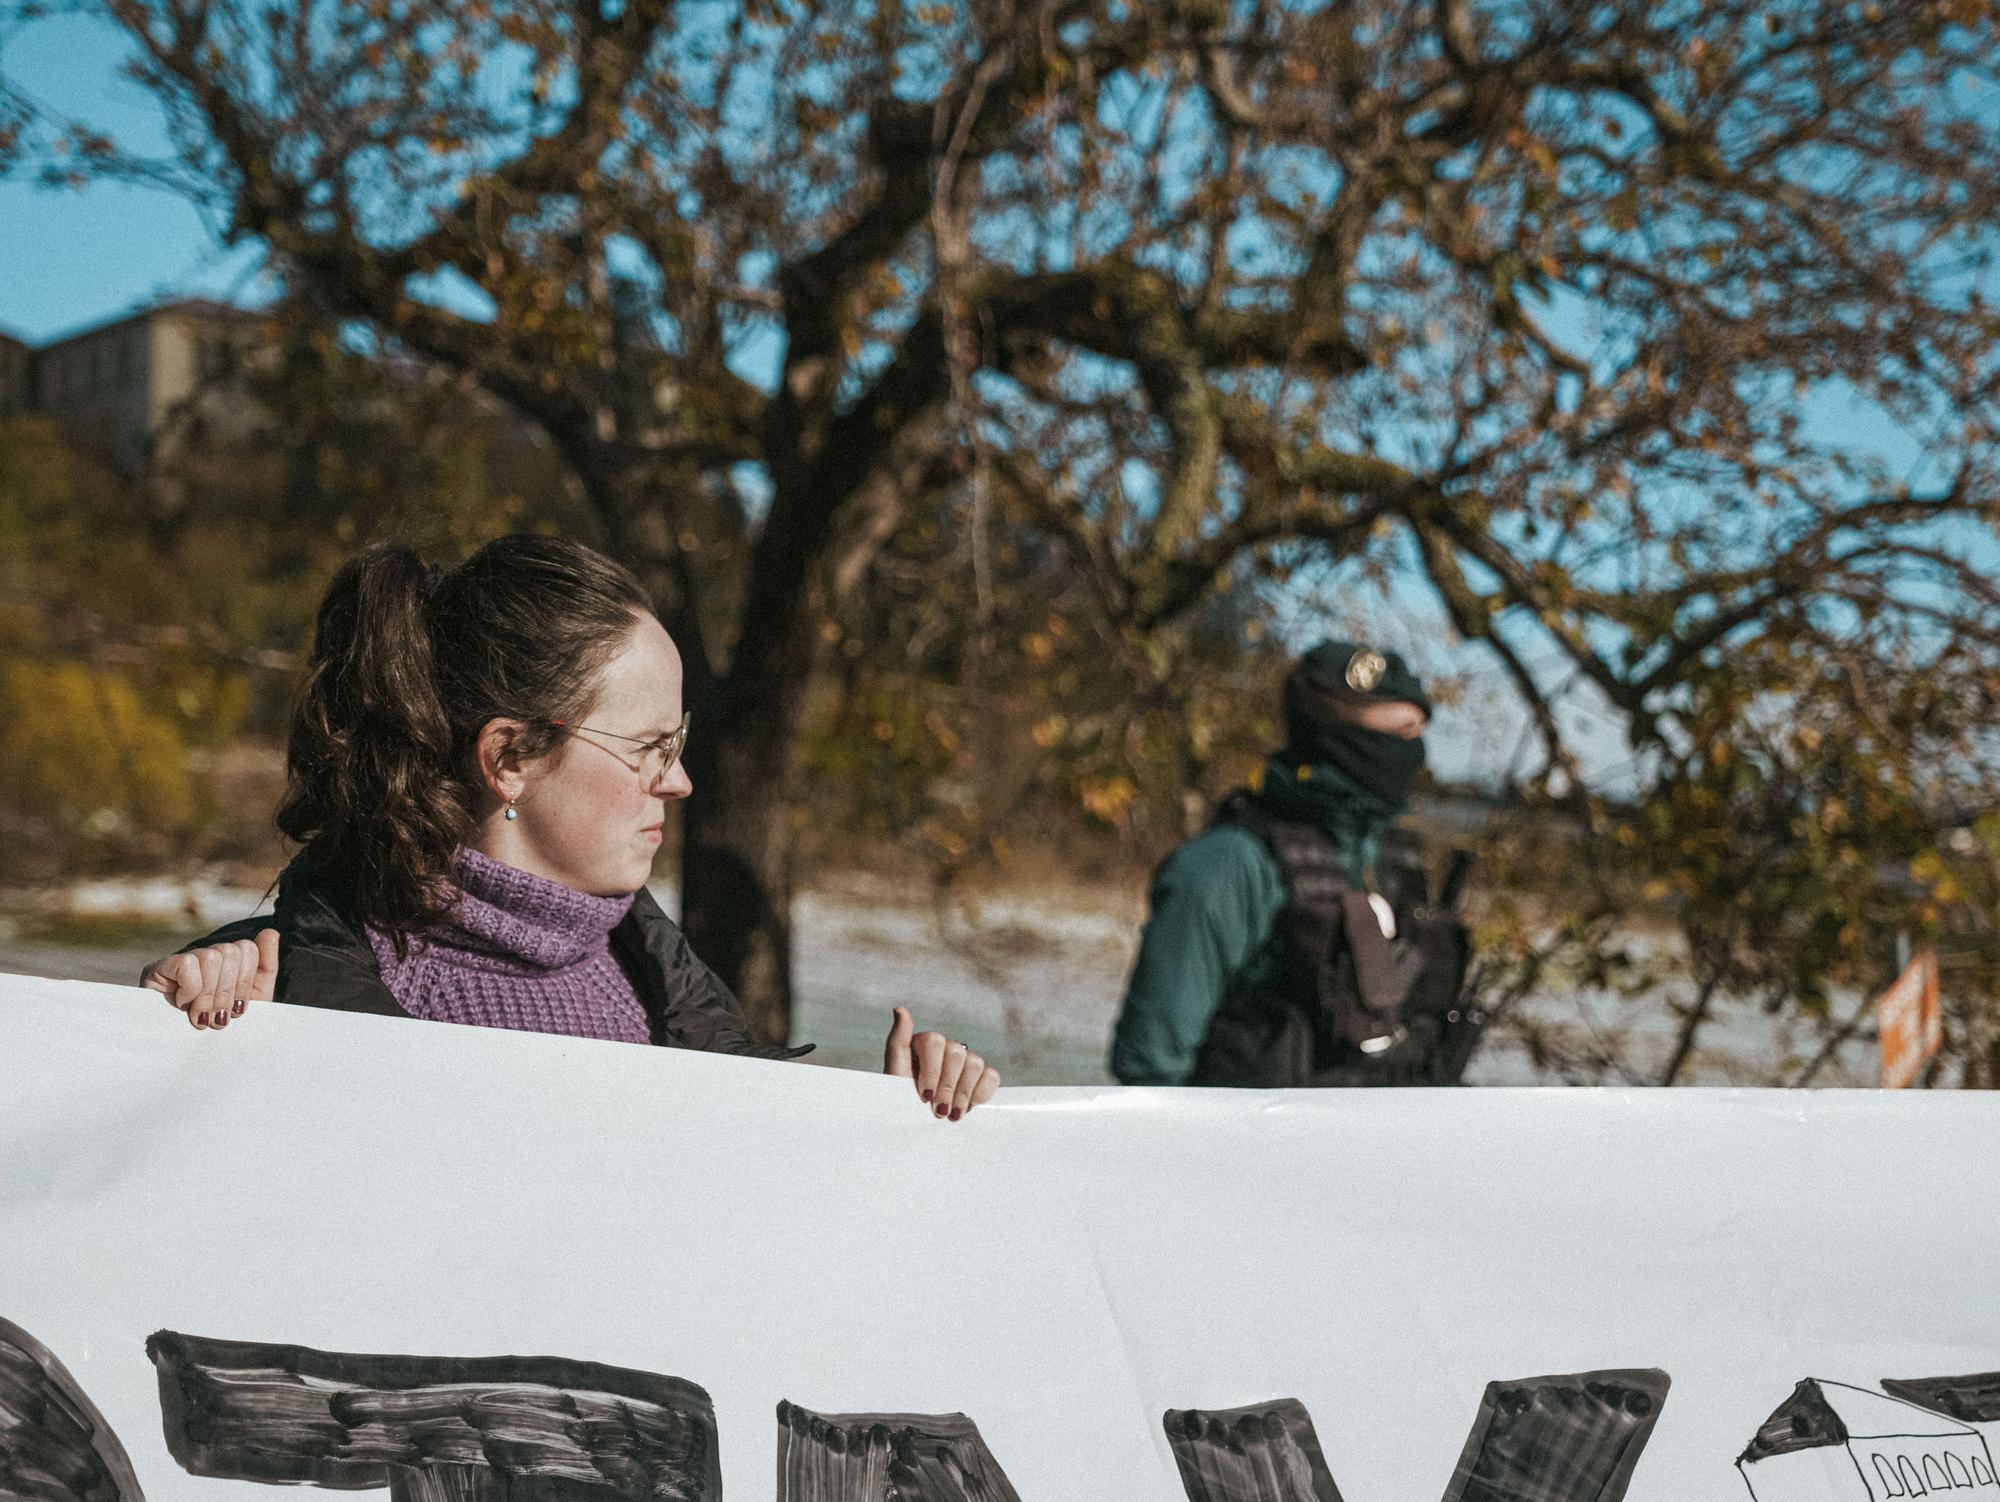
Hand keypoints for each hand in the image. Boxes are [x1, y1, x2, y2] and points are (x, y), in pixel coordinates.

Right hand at [141, 929, 278, 1030]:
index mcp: (228, 964)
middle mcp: (205, 957)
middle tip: (218, 1018)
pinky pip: (188, 963)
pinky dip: (191, 989)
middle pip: (231, 952)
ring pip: (212, 957)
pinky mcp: (158, 969)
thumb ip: (265, 966)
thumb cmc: (224, 1029)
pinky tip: (183, 1004)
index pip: (247, 948)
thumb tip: (270, 932)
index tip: (237, 1010)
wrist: (191, 1057)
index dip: (245, 982)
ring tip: (202, 1017)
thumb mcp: (254, 1000)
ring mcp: (181, 961)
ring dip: (209, 995)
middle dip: (228, 993)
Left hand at [882, 1006, 999, 1120]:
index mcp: (923, 1044)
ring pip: (975, 1062)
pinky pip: (991, 1075)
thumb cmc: (901, 1104)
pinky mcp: (982, 1077)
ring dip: (963, 1093)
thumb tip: (900, 1009)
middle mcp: (946, 1049)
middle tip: (938, 1111)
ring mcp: (965, 1062)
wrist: (917, 1131)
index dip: (932, 1071)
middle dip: (947, 1087)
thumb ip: (897, 1042)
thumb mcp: (894, 1075)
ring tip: (952, 1115)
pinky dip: (982, 1092)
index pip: (935, 1041)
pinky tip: (969, 1107)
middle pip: (956, 1053)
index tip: (924, 1096)